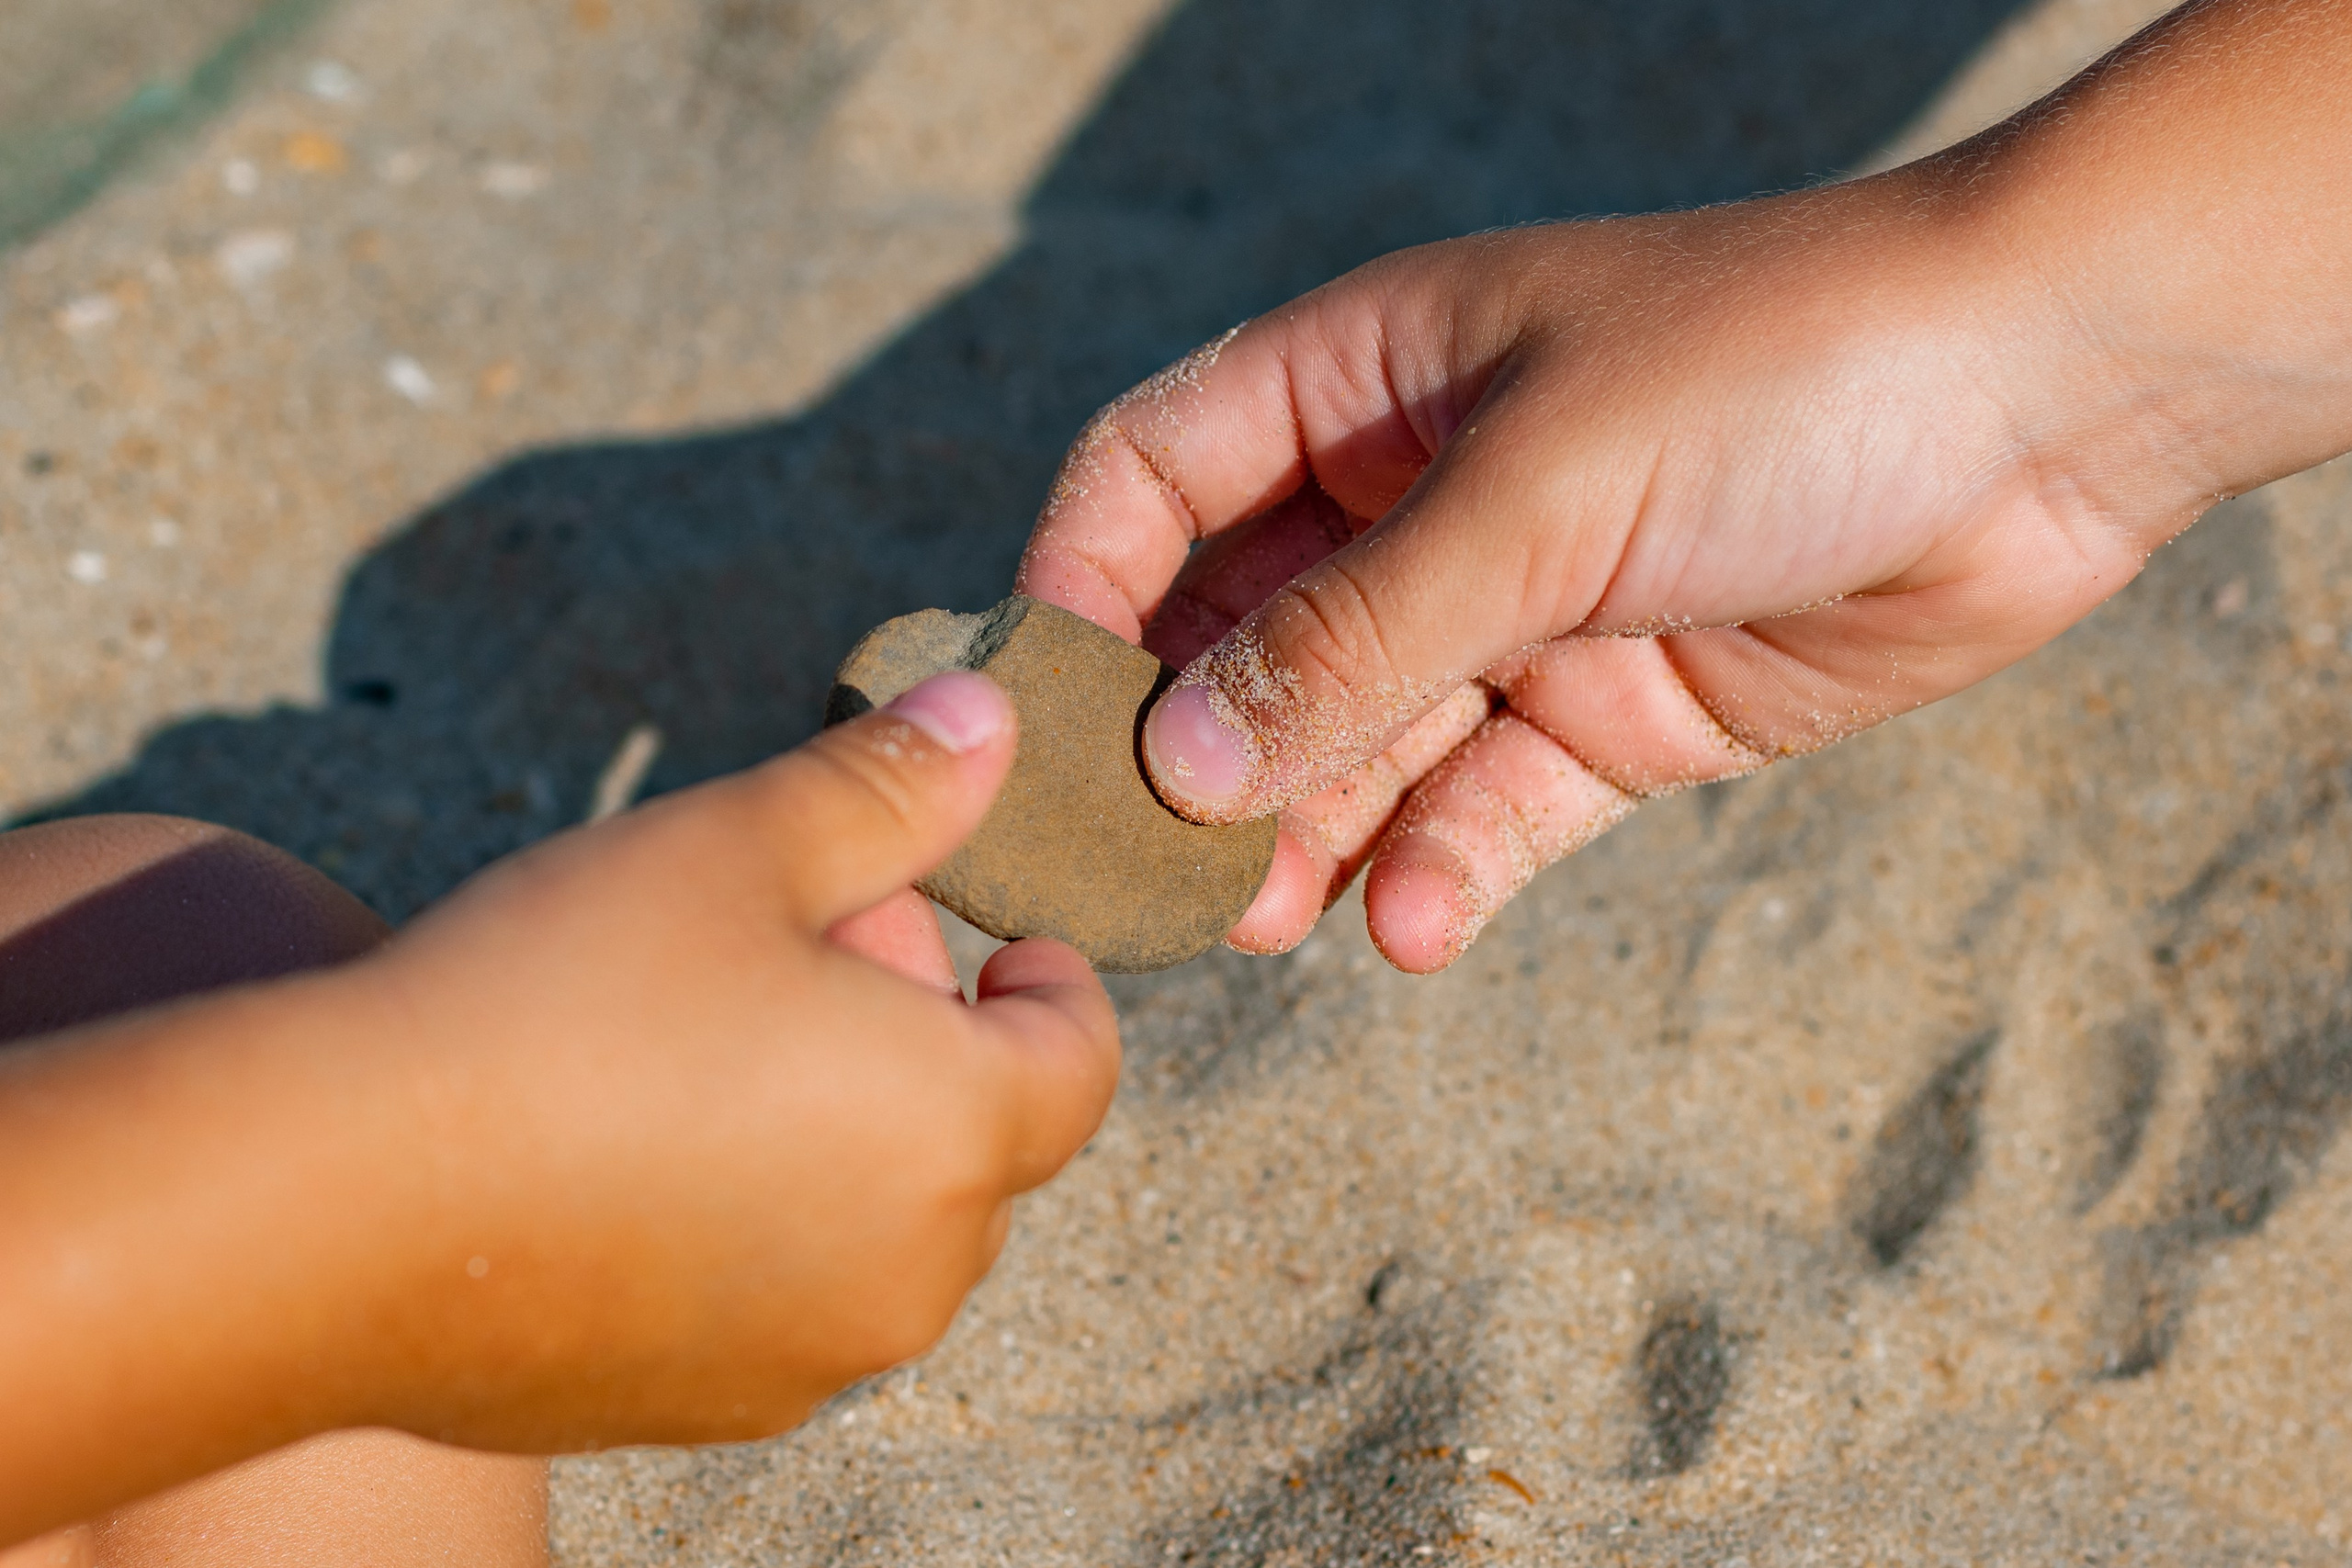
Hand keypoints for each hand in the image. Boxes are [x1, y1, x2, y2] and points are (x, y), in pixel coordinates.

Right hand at [348, 670, 1118, 1450]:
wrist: (328, 1206)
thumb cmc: (556, 998)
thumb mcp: (738, 845)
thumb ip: (893, 785)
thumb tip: (996, 718)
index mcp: (956, 1133)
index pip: (1079, 1059)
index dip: (1046, 979)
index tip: (985, 930)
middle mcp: (912, 1275)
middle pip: (982, 1144)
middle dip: (928, 1038)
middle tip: (814, 943)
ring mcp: (806, 1360)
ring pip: (884, 1228)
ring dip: (847, 1132)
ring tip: (719, 1036)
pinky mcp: (699, 1410)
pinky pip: (784, 1301)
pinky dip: (762, 1224)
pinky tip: (640, 1147)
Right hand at [1018, 0, 2351, 970]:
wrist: (2053, 400)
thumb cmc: (1781, 369)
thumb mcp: (1538, 491)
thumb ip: (1353, 633)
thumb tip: (1173, 764)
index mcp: (1365, 379)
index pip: (1154, 476)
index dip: (1082, 589)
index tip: (1041, 724)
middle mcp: (1417, 499)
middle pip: (1241, 639)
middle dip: (1191, 758)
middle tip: (1145, 882)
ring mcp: (1514, 613)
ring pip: (1356, 746)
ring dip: (1302, 837)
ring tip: (1257, 925)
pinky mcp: (1611, 713)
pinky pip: (1488, 809)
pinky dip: (1444, 868)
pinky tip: (1410, 926)